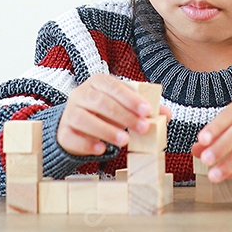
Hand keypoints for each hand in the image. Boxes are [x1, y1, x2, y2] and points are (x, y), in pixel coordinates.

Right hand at [58, 75, 172, 155]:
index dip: (130, 98)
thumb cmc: (106, 112)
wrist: (76, 125)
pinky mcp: (63, 132)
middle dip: (124, 116)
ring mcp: (69, 113)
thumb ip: (145, 109)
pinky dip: (88, 143)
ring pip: (84, 119)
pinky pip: (73, 137)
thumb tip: (168, 114)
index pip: (114, 86)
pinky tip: (102, 149)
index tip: (147, 110)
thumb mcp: (125, 106)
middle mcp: (81, 94)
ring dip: (106, 130)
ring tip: (125, 141)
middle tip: (143, 128)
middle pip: (101, 102)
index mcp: (98, 82)